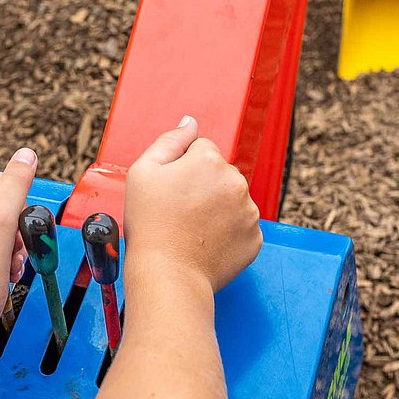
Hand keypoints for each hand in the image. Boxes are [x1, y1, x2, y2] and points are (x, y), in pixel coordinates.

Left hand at [0, 148, 36, 341]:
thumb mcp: (2, 216)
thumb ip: (17, 182)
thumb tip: (26, 155)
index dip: (14, 198)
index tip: (19, 215)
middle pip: (0, 209)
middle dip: (16, 229)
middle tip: (14, 243)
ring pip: (2, 233)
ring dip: (15, 247)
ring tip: (11, 261)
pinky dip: (7, 261)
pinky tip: (7, 272)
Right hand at [124, 116, 261, 292]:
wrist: (167, 274)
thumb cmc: (150, 225)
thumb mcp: (143, 172)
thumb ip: (170, 140)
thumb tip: (190, 123)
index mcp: (209, 160)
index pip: (200, 150)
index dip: (181, 169)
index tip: (170, 191)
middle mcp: (235, 181)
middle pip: (219, 174)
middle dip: (202, 187)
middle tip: (178, 213)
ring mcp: (249, 211)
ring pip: (232, 200)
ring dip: (216, 209)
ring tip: (191, 230)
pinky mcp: (255, 238)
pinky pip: (241, 227)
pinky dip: (227, 233)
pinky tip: (205, 243)